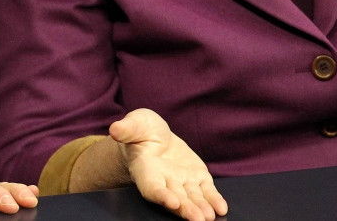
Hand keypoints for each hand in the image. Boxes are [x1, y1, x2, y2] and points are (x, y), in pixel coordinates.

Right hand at [111, 109, 227, 220]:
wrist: (155, 137)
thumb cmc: (141, 131)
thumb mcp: (135, 124)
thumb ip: (127, 128)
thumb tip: (115, 129)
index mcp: (145, 170)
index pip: (151, 187)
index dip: (161, 195)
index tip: (171, 202)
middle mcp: (164, 181)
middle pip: (174, 198)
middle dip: (185, 209)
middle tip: (197, 219)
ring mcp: (181, 182)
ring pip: (191, 198)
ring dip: (200, 208)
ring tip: (209, 217)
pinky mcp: (197, 178)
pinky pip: (206, 192)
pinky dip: (213, 200)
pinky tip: (221, 208)